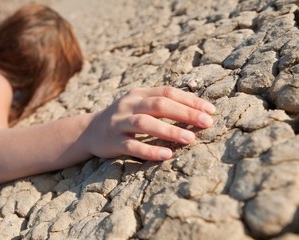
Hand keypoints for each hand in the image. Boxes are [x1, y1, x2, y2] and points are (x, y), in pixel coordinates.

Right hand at [84, 86, 215, 160]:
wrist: (89, 131)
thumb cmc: (123, 118)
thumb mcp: (138, 104)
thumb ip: (160, 103)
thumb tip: (195, 109)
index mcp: (138, 94)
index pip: (167, 92)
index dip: (190, 100)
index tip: (210, 110)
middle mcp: (128, 105)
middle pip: (158, 105)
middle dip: (185, 113)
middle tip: (206, 123)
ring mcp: (119, 123)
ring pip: (145, 123)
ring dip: (169, 130)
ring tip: (190, 138)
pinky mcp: (112, 142)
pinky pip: (132, 146)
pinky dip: (150, 150)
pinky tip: (167, 155)